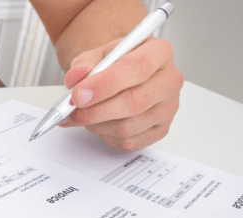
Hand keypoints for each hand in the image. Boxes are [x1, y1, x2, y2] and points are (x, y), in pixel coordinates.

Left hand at [59, 37, 182, 150]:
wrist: (121, 76)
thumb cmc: (113, 65)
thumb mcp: (95, 56)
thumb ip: (83, 65)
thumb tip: (75, 78)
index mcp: (159, 52)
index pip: (137, 67)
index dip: (104, 84)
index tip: (78, 95)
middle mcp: (169, 80)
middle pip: (134, 101)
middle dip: (96, 111)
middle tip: (73, 112)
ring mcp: (168, 107)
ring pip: (129, 126)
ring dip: (98, 125)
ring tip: (85, 115)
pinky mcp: (161, 130)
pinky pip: (129, 141)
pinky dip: (107, 135)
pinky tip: (101, 123)